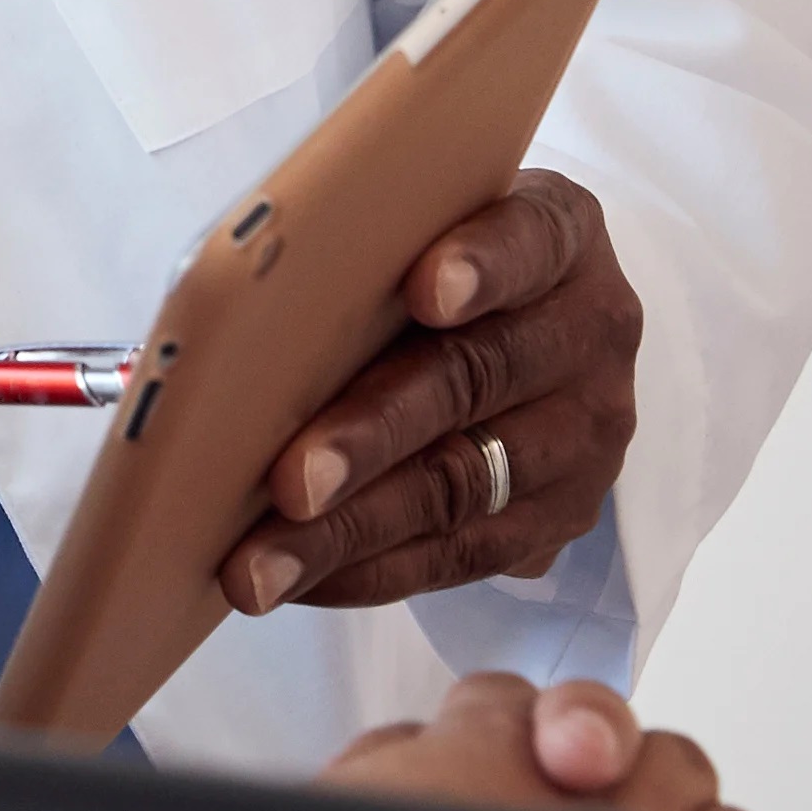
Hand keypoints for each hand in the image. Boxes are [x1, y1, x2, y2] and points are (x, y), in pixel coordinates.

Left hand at [224, 170, 637, 618]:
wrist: (530, 332)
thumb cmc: (431, 262)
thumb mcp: (418, 229)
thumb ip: (359, 252)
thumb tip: (220, 318)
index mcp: (561, 235)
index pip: (531, 239)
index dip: (482, 265)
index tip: (425, 291)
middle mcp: (590, 331)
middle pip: (479, 379)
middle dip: (375, 434)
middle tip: (290, 481)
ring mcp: (586, 432)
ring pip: (464, 485)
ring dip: (352, 531)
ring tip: (262, 564)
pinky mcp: (563, 517)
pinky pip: (463, 555)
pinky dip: (370, 571)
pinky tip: (298, 581)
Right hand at [319, 672, 764, 810]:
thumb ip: (388, 760)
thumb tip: (424, 746)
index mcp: (479, 740)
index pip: (510, 698)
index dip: (510, 736)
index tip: (508, 776)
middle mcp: (567, 777)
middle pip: (612, 724)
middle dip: (601, 757)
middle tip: (582, 810)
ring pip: (689, 776)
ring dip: (666, 807)